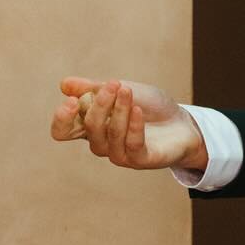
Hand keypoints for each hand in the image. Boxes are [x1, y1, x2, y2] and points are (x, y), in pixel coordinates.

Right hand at [50, 77, 205, 170]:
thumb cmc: (150, 107)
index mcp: (91, 126)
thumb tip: (64, 84)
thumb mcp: (123, 90)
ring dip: (119, 110)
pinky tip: (137, 111)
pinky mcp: (140, 160)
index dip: (61, 119)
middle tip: (115, 85)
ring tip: (128, 92)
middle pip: (88, 129)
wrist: (183, 122)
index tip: (72, 100)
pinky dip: (133, 126)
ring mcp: (119, 154)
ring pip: (110, 135)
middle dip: (99, 105)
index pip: (62, 131)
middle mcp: (101, 143)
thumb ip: (94, 87)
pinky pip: (132, 145)